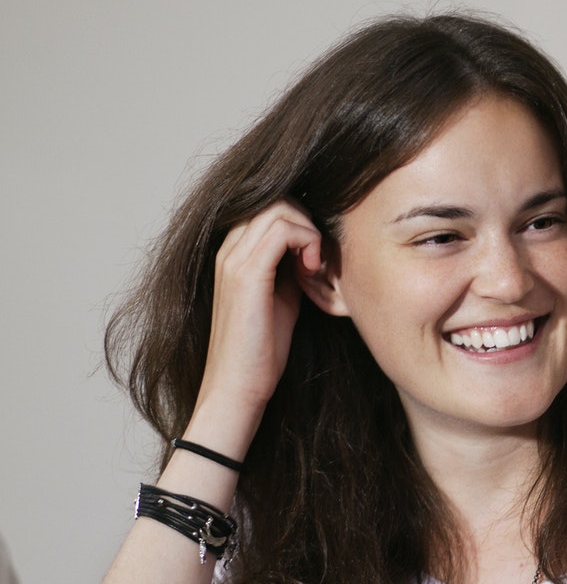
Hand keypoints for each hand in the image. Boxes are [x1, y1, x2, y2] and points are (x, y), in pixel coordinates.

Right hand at [189, 200, 323, 456]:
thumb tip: (313, 251)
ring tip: (316, 264)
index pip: (269, 206)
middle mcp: (228, 249)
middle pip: (275, 199)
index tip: (317, 254)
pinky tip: (312, 269)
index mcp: (234, 253)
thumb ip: (291, 269)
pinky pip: (281, 230)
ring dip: (309, 230)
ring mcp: (233, 258)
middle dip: (308, 220)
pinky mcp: (244, 273)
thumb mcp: (283, 297)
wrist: (239, 383)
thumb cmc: (262, 348)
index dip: (301, 220)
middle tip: (320, 256)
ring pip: (279, 207)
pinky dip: (306, 241)